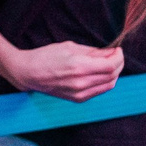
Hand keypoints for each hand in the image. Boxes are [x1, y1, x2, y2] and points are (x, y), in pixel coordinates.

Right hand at [5, 40, 123, 101]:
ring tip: (108, 64)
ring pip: (109, 85)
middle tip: (115, 56)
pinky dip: (105, 82)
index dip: (118, 57)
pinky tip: (100, 74)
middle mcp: (81, 82)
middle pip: (113, 75)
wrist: (27, 73)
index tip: (117, 50)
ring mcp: (80, 93)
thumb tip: (109, 53)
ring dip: (113, 74)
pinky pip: (100, 91)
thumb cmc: (45, 56)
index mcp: (78, 66)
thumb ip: (92, 51)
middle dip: (118, 64)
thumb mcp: (69, 47)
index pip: (110, 65)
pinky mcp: (78, 99)